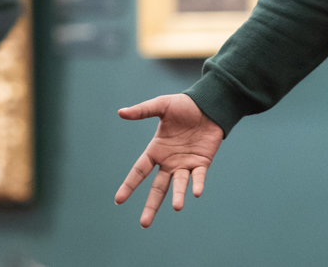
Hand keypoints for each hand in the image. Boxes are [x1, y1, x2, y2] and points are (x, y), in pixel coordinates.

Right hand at [115, 94, 223, 226]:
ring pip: (179, 184)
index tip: (118, 200)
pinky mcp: (202, 162)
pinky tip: (196, 193)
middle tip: (144, 224)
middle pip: (158, 187)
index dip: (129, 185)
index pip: (139, 171)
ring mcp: (185, 163)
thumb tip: (120, 112)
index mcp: (156, 150)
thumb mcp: (162, 105)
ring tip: (177, 207)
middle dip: (151, 205)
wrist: (209, 104)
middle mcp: (169, 161)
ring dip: (178, 195)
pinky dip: (197, 184)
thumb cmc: (184, 106)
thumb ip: (143, 111)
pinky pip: (199, 176)